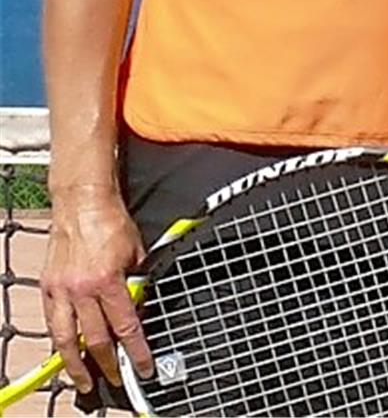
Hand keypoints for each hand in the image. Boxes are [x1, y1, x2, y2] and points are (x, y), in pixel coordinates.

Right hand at [41, 189, 152, 392]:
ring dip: (75, 364)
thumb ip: (139, 280)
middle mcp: (82, 290)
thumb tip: (141, 303)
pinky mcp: (48, 286)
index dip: (136, 351)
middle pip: (95, 339)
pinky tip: (65, 349)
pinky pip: (52, 321)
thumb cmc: (111, 222)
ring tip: (83, 380)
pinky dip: (59, 339)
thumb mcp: (137, 251)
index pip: (126, 326)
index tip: (144, 367)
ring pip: (66, 339)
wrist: (83, 202)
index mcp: (109, 281)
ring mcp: (62, 290)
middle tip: (116, 379)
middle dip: (107, 364)